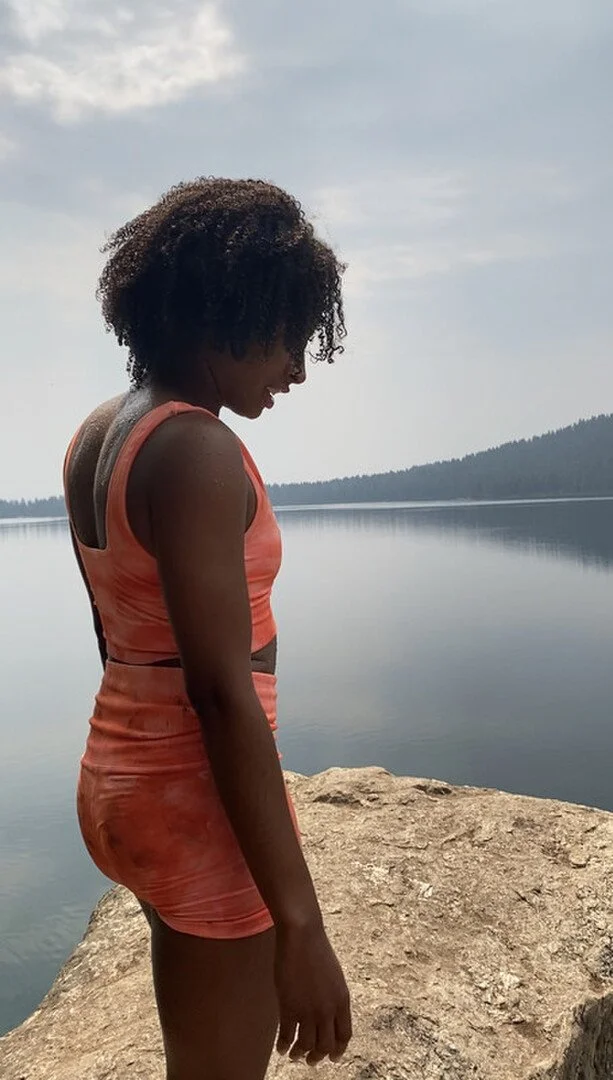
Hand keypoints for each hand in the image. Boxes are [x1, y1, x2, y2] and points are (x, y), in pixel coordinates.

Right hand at [275, 921, 351, 1065]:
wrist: (302, 935)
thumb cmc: (316, 949)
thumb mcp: (333, 976)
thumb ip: (332, 997)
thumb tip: (327, 1015)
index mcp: (342, 1000)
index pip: (344, 1036)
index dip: (338, 1050)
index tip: (333, 1057)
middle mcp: (328, 1009)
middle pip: (326, 1046)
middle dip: (318, 1056)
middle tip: (311, 1060)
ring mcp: (308, 1010)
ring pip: (306, 1046)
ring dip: (300, 1054)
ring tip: (294, 1054)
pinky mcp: (289, 1006)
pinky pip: (287, 1036)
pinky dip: (284, 1046)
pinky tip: (281, 1048)